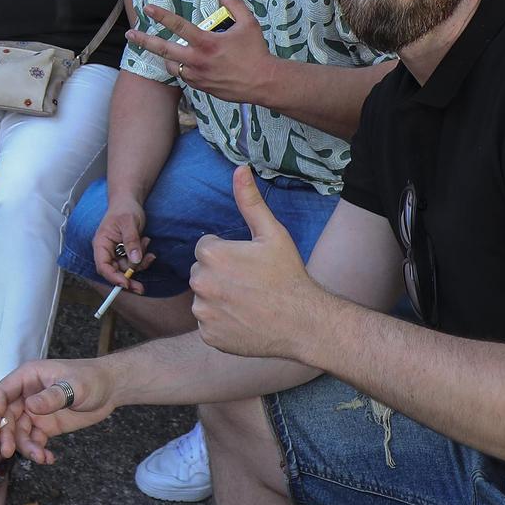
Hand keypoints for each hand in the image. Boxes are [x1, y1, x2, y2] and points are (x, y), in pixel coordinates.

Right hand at [0, 358, 116, 463]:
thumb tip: (30, 406)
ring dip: (26, 447)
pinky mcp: (45, 425)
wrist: (110, 390)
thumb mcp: (75, 386)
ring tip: (41, 457)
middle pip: (6, 417)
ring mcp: (35, 411)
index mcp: (27, 377)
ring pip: (19, 433)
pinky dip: (38, 451)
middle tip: (9, 452)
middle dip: (6, 435)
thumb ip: (52, 396)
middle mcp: (27, 395)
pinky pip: (34, 441)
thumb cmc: (92, 379)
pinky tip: (49, 458)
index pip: (1, 394)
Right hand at [91, 200, 151, 289]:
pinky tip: (146, 242)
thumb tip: (134, 260)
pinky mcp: (126, 252)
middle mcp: (107, 251)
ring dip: (140, 262)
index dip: (113, 277)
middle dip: (129, 278)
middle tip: (141, 288)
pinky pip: (135, 262)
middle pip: (115, 272)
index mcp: (101, 244)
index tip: (125, 283)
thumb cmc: (124, 209)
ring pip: (127, 268)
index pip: (103, 266)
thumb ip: (131, 241)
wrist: (129, 201)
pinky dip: (143, 257)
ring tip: (145, 241)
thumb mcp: (129, 223)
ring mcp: (117, 253)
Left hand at [126, 0, 271, 104]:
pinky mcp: (201, 87)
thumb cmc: (256, 52)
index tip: (148, 8)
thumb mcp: (249, 24)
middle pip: (164, 50)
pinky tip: (184, 63)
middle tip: (130, 34)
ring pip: (171, 65)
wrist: (263, 83)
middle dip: (144, 41)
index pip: (179, 26)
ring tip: (160, 49)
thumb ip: (234, 5)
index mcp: (207, 43)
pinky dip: (181, 68)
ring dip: (164, 57)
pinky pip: (183, 76)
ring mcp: (197, 76)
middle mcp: (198, 60)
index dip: (161, 15)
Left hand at [190, 166, 315, 358]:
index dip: (228, 254)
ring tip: (248, 302)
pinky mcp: (208, 336)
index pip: (206, 248)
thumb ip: (250, 201)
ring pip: (203, 299)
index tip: (249, 264)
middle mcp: (201, 284)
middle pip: (202, 273)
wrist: (304, 322)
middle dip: (220, 275)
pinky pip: (207, 324)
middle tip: (250, 283)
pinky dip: (221, 323)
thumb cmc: (289, 275)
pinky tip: (244, 320)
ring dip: (219, 299)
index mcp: (211, 255)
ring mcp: (203, 313)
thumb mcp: (272, 233)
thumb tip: (239, 168)